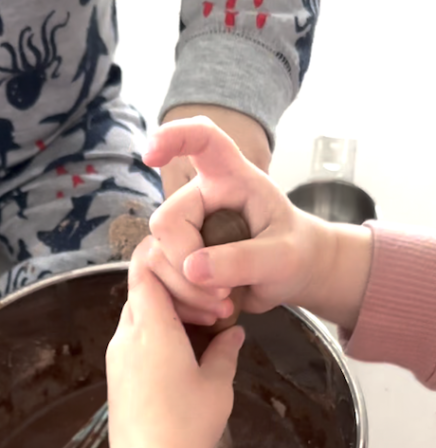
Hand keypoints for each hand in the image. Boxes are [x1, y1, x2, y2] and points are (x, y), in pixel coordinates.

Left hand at [106, 239, 243, 447]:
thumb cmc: (188, 426)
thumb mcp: (217, 384)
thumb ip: (225, 351)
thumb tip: (234, 334)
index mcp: (151, 328)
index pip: (145, 271)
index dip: (171, 264)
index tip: (202, 280)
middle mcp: (125, 338)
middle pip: (140, 294)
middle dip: (174, 292)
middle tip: (209, 311)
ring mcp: (116, 361)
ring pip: (135, 318)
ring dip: (163, 317)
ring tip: (198, 335)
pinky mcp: (115, 381)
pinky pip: (130, 344)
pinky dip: (153, 340)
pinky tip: (180, 360)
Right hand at [145, 118, 372, 331]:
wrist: (295, 275)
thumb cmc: (296, 253)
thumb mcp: (283, 258)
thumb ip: (243, 260)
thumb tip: (191, 268)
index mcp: (232, 178)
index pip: (202, 140)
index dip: (173, 138)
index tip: (150, 154)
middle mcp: (201, 198)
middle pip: (166, 222)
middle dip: (185, 263)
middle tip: (222, 294)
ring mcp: (187, 228)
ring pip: (156, 255)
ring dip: (185, 289)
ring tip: (224, 304)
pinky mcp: (178, 256)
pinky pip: (159, 278)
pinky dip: (181, 300)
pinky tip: (210, 309)